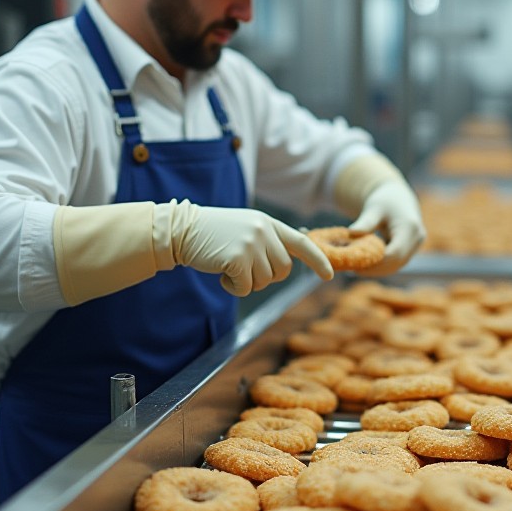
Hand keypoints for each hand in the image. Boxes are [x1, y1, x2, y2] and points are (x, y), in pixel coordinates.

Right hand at [173, 204, 333, 296]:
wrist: (182, 229)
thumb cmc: (214, 233)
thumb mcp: (247, 228)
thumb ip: (268, 240)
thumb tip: (290, 260)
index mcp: (269, 223)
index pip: (302, 242)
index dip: (318, 260)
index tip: (329, 275)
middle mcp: (264, 230)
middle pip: (283, 270)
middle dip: (267, 277)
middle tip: (245, 270)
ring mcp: (251, 243)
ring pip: (265, 281)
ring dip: (247, 283)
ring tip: (229, 268)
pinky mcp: (237, 257)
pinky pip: (246, 288)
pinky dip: (233, 288)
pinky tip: (220, 274)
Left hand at [347, 180, 425, 274]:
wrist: (397, 197)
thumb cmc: (384, 200)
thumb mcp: (373, 208)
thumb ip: (365, 221)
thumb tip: (351, 232)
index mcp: (410, 227)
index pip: (394, 253)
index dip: (376, 263)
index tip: (356, 265)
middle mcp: (417, 238)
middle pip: (396, 262)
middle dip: (375, 269)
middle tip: (354, 269)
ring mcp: (416, 245)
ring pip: (397, 265)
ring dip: (378, 269)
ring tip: (358, 267)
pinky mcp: (411, 249)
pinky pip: (397, 262)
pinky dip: (382, 265)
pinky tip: (366, 263)